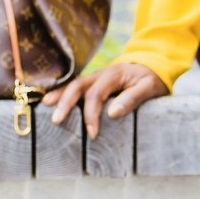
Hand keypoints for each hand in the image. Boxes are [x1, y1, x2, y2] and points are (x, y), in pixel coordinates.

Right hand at [41, 61, 168, 138]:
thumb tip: (112, 113)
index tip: (92, 134)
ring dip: (59, 95)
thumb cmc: (151, 79)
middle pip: (77, 86)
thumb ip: (133, 98)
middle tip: (57, 121)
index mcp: (113, 75)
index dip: (91, 115)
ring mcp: (95, 77)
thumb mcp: (149, 87)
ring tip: (46, 106)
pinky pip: (75, 87)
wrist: (153, 64)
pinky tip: (51, 101)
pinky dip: (62, 93)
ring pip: (73, 84)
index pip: (96, 95)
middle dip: (65, 103)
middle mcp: (100, 74)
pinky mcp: (93, 83)